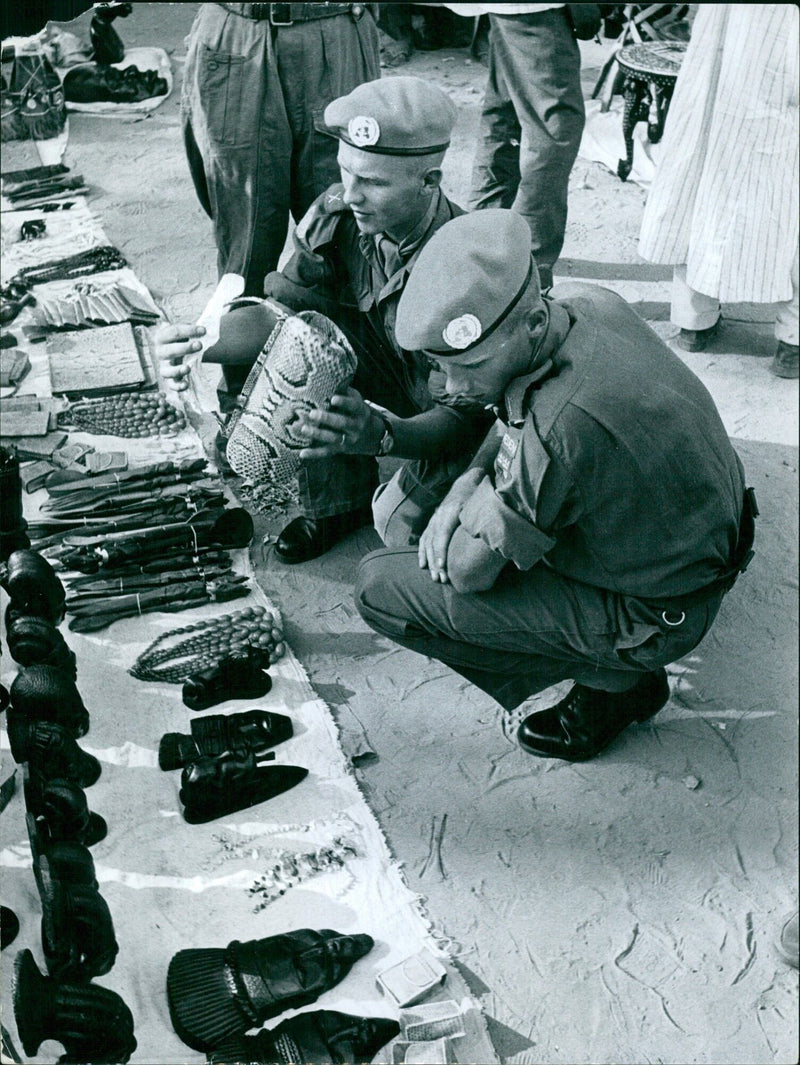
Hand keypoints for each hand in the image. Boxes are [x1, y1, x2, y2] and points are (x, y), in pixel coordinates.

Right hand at [153, 322, 205, 392]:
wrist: (180, 350)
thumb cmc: (182, 339)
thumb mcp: (183, 331)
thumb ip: (189, 328)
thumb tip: (202, 329)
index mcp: (162, 337)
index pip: (172, 332)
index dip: (188, 330)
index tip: (203, 330)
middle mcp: (160, 352)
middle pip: (167, 351)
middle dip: (184, 348)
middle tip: (200, 345)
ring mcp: (164, 366)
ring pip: (165, 371)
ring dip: (177, 370)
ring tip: (188, 367)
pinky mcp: (170, 379)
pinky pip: (171, 385)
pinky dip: (177, 386)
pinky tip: (186, 384)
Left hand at [296, 388, 382, 457]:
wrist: (374, 437)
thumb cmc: (359, 413)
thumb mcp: (358, 401)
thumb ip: (345, 391)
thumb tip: (326, 375)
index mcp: (361, 412)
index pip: (354, 406)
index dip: (345, 402)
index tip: (333, 398)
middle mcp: (356, 427)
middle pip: (342, 423)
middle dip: (327, 419)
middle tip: (312, 413)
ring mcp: (348, 440)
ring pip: (333, 439)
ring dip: (318, 434)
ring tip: (303, 429)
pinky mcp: (341, 450)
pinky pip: (327, 452)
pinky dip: (314, 454)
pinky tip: (302, 453)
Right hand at [418, 468, 483, 582]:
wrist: (465, 483)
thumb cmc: (476, 496)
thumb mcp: (480, 505)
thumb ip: (482, 520)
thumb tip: (493, 538)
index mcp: (450, 512)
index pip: (442, 535)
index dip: (441, 552)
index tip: (442, 566)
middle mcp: (439, 516)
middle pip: (433, 542)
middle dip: (436, 562)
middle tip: (442, 579)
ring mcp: (434, 519)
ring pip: (427, 542)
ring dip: (430, 561)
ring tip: (435, 577)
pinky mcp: (433, 522)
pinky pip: (424, 539)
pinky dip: (422, 552)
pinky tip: (423, 565)